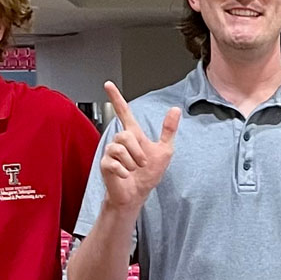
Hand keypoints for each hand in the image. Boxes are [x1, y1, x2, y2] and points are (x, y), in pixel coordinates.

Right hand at [99, 80, 179, 211]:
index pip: (123, 112)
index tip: (108, 85)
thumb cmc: (148, 175)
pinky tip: (125, 175)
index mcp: (133, 135)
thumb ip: (168, 131)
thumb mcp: (164, 151)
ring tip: (134, 170)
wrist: (137, 194)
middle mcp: (119, 141)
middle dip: (137, 151)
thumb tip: (175, 109)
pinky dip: (124, 171)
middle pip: (125, 134)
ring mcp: (110, 152)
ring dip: (132, 162)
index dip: (116, 98)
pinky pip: (114, 163)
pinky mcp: (105, 165)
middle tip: (143, 164)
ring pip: (120, 148)